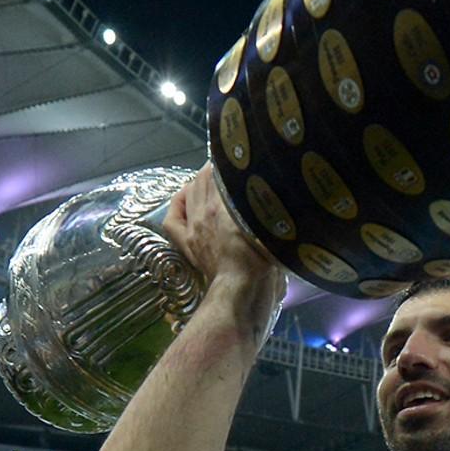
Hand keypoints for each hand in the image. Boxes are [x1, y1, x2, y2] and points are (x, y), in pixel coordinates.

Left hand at [162, 163, 286, 341]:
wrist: (239, 293)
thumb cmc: (262, 266)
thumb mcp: (271, 233)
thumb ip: (269, 212)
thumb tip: (276, 196)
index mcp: (227, 208)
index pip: (222, 175)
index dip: (229, 164)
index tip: (239, 158)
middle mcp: (206, 212)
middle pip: (203, 179)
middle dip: (213, 169)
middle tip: (227, 166)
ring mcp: (193, 227)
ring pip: (189, 192)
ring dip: (198, 181)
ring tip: (211, 177)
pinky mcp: (187, 242)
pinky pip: (172, 217)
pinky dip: (177, 203)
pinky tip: (184, 198)